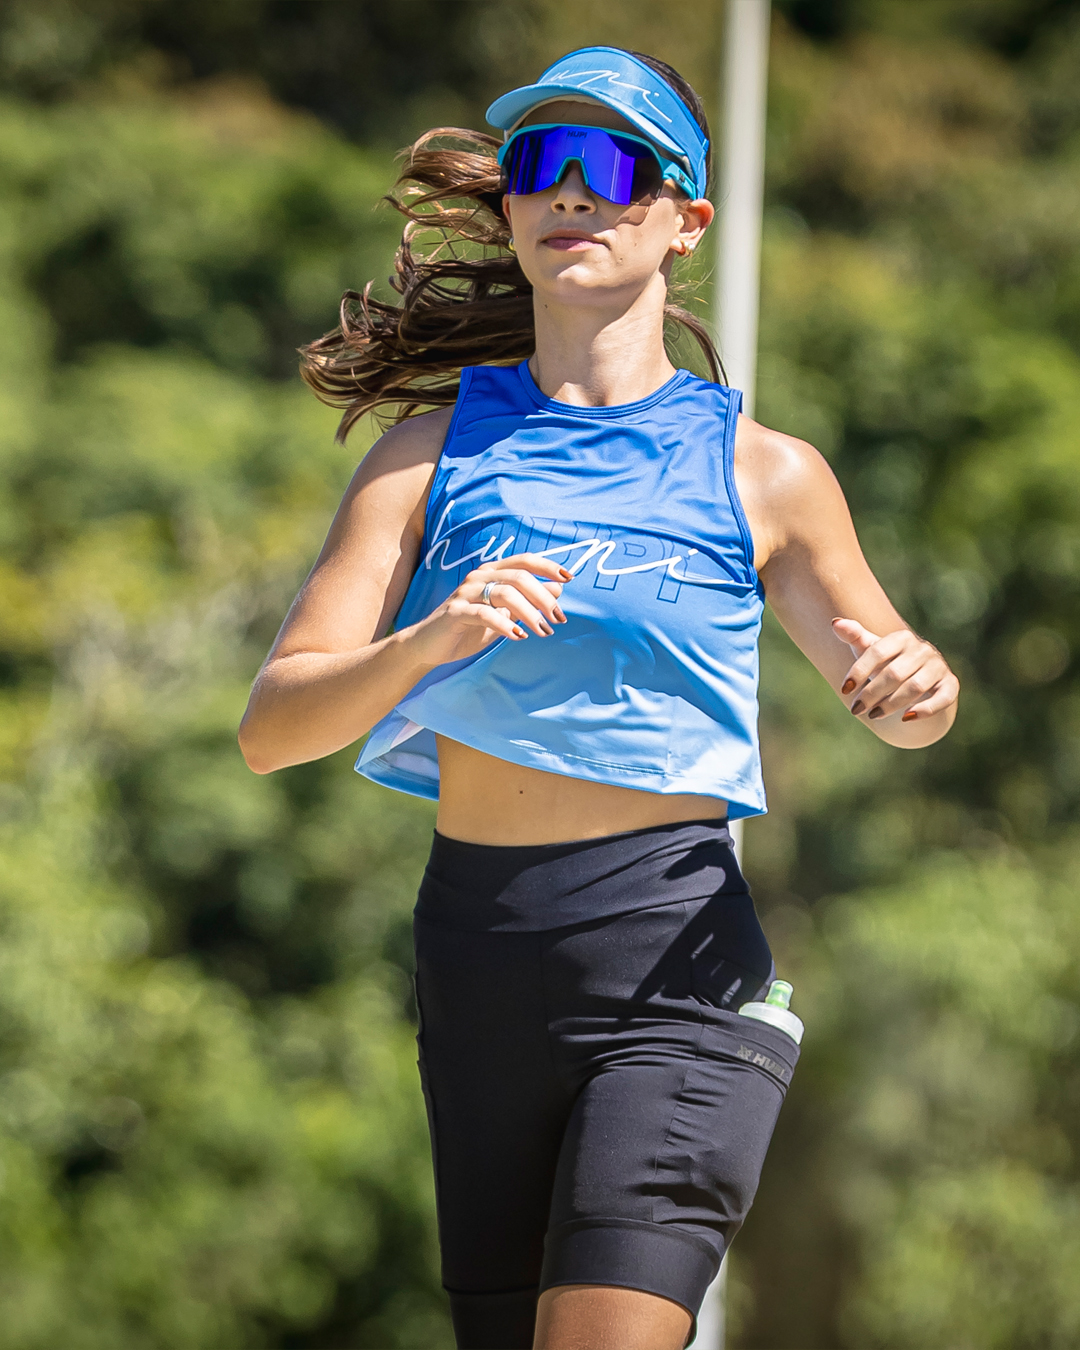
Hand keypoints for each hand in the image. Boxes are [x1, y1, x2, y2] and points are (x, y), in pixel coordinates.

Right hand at [407, 553, 571, 667]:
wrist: (429, 645)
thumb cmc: (468, 628)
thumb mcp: (504, 615)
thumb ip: (528, 601)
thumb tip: (558, 589)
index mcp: (492, 572)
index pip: (524, 560)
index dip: (548, 566)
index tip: (569, 578)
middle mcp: (479, 577)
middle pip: (519, 577)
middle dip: (544, 597)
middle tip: (558, 619)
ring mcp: (466, 592)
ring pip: (505, 593)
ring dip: (530, 613)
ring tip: (543, 631)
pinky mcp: (455, 611)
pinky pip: (485, 614)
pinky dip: (506, 625)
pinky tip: (519, 637)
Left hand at [832, 618, 958, 723]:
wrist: (918, 677)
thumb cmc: (887, 663)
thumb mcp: (870, 650)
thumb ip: (854, 637)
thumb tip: (835, 623)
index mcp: (901, 638)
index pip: (876, 652)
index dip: (858, 671)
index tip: (844, 690)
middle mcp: (922, 649)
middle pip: (893, 673)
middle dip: (872, 693)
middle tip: (856, 710)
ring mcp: (938, 667)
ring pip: (914, 687)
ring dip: (891, 704)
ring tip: (874, 715)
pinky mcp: (950, 684)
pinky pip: (943, 698)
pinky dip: (925, 709)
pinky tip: (906, 718)